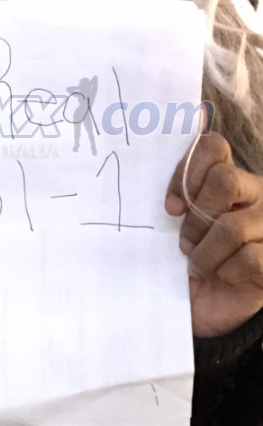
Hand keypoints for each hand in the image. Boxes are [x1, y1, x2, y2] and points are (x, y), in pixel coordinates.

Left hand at [166, 132, 262, 337]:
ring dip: (205, 252)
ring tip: (198, 264)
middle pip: (225, 181)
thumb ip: (180, 188)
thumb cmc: (190, 258)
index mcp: (231, 177)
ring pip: (232, 227)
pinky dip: (226, 271)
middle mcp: (257, 194)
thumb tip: (190, 119)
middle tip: (184, 241)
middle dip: (197, 216)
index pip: (213, 148)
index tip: (170, 207)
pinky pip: (249, 257)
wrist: (205, 307)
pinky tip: (223, 276)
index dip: (187, 173)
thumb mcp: (177, 223)